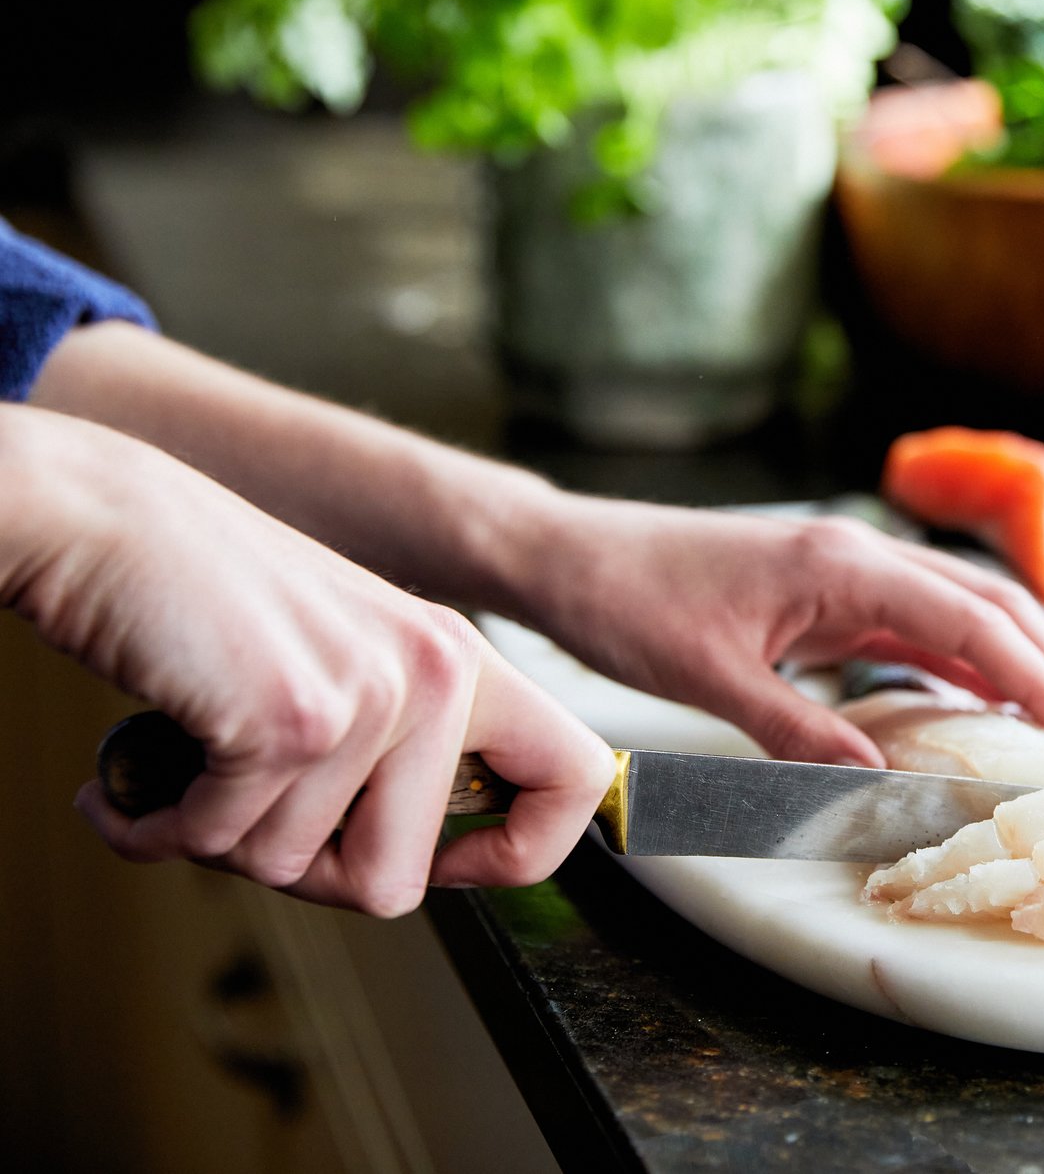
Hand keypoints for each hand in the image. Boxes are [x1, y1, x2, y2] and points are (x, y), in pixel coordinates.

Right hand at [1, 408, 616, 915]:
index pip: (577, 778)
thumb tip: (415, 865)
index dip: (526, 853)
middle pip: (396, 880)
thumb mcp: (347, 659)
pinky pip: (222, 843)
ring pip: (291, 868)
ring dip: (216, 836)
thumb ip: (400, 747)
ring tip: (188, 767)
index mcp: (463, 660)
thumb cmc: (207, 600)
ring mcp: (372, 697)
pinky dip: (160, 826)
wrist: (107, 522)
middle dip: (303, 874)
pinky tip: (136, 779)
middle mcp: (437, 672)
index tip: (449, 865)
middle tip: (246, 817)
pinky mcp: (293, 720)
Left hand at [499, 498, 1043, 768]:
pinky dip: (969, 668)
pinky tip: (991, 712)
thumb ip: (798, 731)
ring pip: (968, 614)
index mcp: (847, 563)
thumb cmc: (627, 603)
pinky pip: (922, 629)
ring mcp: (851, 572)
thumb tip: (878, 784)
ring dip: (1026, 669)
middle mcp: (863, 556)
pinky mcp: (832, 594)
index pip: (978, 624)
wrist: (569, 557)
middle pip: (996, 609)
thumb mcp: (709, 677)